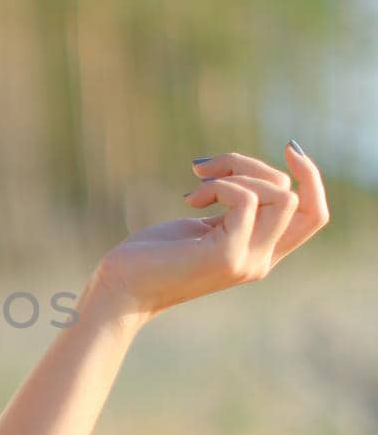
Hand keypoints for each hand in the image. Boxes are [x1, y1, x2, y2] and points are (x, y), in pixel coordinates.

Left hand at [89, 144, 329, 323]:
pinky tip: (191, 199)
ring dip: (238, 172)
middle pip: (301, 198)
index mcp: (260, 251)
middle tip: (206, 170)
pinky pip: (245, 199)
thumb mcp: (203, 225)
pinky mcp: (226, 256)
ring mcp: (247, 260)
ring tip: (198, 185)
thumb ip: (234, 208)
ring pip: (280, 194)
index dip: (311, 177)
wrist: (121, 287)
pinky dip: (220, 185)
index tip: (287, 147)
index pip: (314, 214)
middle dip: (256, 166)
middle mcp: (261, 260)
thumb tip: (244, 168)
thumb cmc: (154, 255)